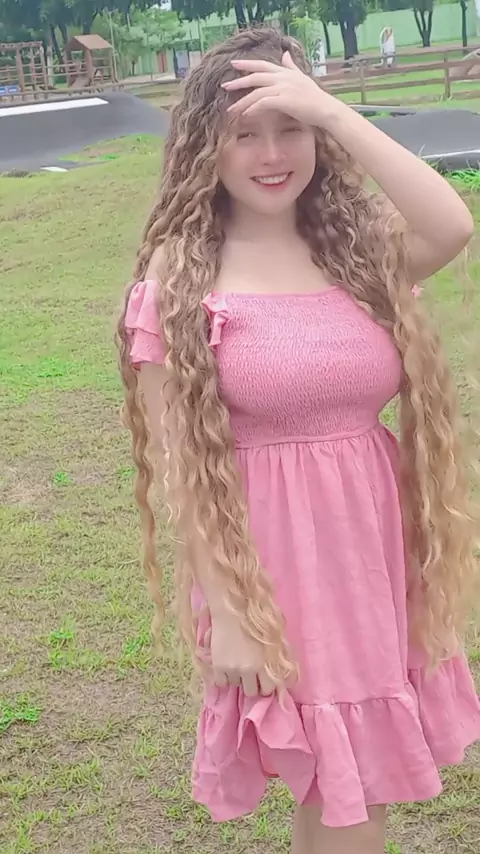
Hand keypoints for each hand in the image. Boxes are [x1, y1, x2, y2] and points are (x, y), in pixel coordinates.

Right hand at [209, 612, 274, 696]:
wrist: (231, 611)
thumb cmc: (253, 621)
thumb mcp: (270, 641)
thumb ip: (274, 659)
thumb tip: (280, 675)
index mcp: (265, 663)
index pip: (268, 689)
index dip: (265, 686)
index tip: (262, 680)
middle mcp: (249, 669)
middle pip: (251, 692)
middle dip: (251, 685)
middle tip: (248, 675)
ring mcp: (232, 669)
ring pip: (235, 685)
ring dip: (236, 678)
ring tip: (235, 664)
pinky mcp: (218, 666)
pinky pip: (220, 683)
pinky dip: (222, 677)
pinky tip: (224, 667)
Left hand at [222, 51, 340, 127]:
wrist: (325, 109)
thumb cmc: (314, 97)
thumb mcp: (302, 78)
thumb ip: (291, 66)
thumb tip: (285, 54)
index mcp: (285, 72)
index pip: (262, 65)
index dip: (247, 64)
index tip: (233, 64)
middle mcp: (282, 78)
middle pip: (256, 77)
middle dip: (239, 82)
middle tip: (225, 86)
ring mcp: (283, 88)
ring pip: (257, 93)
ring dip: (242, 102)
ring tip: (231, 110)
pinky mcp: (284, 100)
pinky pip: (263, 103)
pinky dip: (253, 108)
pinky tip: (246, 114)